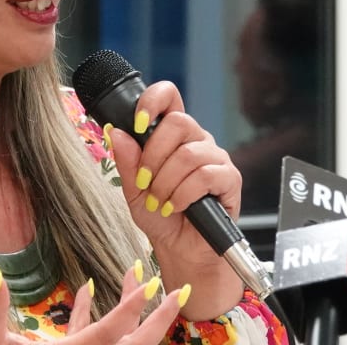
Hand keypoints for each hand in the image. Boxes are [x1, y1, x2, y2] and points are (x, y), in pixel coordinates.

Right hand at [0, 264, 189, 343]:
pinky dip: (92, 316)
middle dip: (158, 319)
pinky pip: (90, 338)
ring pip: (118, 343)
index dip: (131, 308)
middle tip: (177, 293)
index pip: (108, 333)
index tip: (152, 286)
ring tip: (138, 281)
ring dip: (131, 314)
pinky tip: (87, 289)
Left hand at [105, 81, 244, 319]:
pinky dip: (184, 193)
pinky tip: (177, 206)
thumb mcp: (133, 189)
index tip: (137, 123)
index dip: (153, 100)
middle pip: (178, 122)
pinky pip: (205, 175)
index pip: (169, 97)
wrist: (180, 249)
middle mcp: (196, 140)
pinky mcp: (229, 178)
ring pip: (189, 153)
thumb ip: (127, 161)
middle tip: (144, 181)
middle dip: (154, 155)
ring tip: (160, 201)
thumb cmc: (159, 216)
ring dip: (166, 181)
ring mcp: (215, 157)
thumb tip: (117, 132)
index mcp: (172, 135)